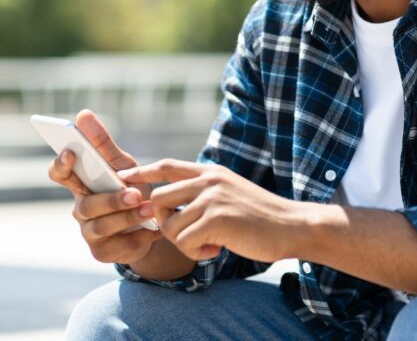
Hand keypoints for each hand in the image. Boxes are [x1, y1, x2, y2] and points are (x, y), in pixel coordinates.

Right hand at [47, 110, 161, 264]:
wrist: (151, 224)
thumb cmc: (131, 188)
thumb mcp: (122, 165)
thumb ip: (103, 143)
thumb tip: (82, 114)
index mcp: (81, 184)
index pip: (59, 173)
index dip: (61, 165)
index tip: (71, 153)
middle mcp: (80, 208)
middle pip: (86, 205)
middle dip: (111, 200)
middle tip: (135, 194)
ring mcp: (89, 232)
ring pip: (101, 226)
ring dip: (128, 217)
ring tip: (150, 210)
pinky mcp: (102, 252)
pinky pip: (118, 246)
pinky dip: (138, 236)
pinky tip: (153, 228)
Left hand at [119, 159, 306, 261]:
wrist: (293, 226)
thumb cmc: (261, 217)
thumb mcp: (230, 192)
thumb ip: (204, 192)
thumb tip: (169, 203)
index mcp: (211, 171)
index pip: (167, 166)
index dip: (142, 172)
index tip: (123, 176)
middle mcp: (209, 180)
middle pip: (158, 198)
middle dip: (162, 223)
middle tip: (185, 235)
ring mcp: (212, 198)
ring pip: (169, 224)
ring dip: (182, 242)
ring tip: (208, 244)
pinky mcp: (217, 219)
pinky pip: (183, 240)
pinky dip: (195, 252)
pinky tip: (215, 250)